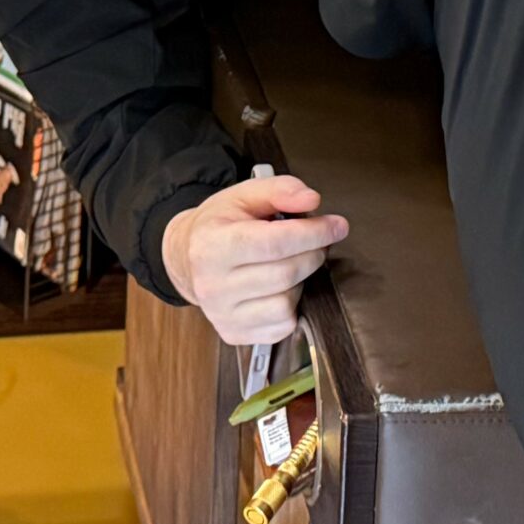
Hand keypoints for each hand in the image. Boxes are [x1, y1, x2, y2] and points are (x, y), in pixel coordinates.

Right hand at [161, 173, 348, 345]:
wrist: (186, 259)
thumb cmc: (220, 224)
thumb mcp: (243, 195)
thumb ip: (279, 190)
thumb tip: (312, 200)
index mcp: (211, 246)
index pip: (274, 243)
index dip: (313, 233)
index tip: (338, 225)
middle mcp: (212, 286)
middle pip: (285, 274)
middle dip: (313, 253)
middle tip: (320, 240)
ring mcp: (222, 315)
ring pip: (286, 303)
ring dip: (301, 280)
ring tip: (291, 262)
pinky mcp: (234, 334)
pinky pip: (282, 325)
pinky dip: (292, 305)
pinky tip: (281, 287)